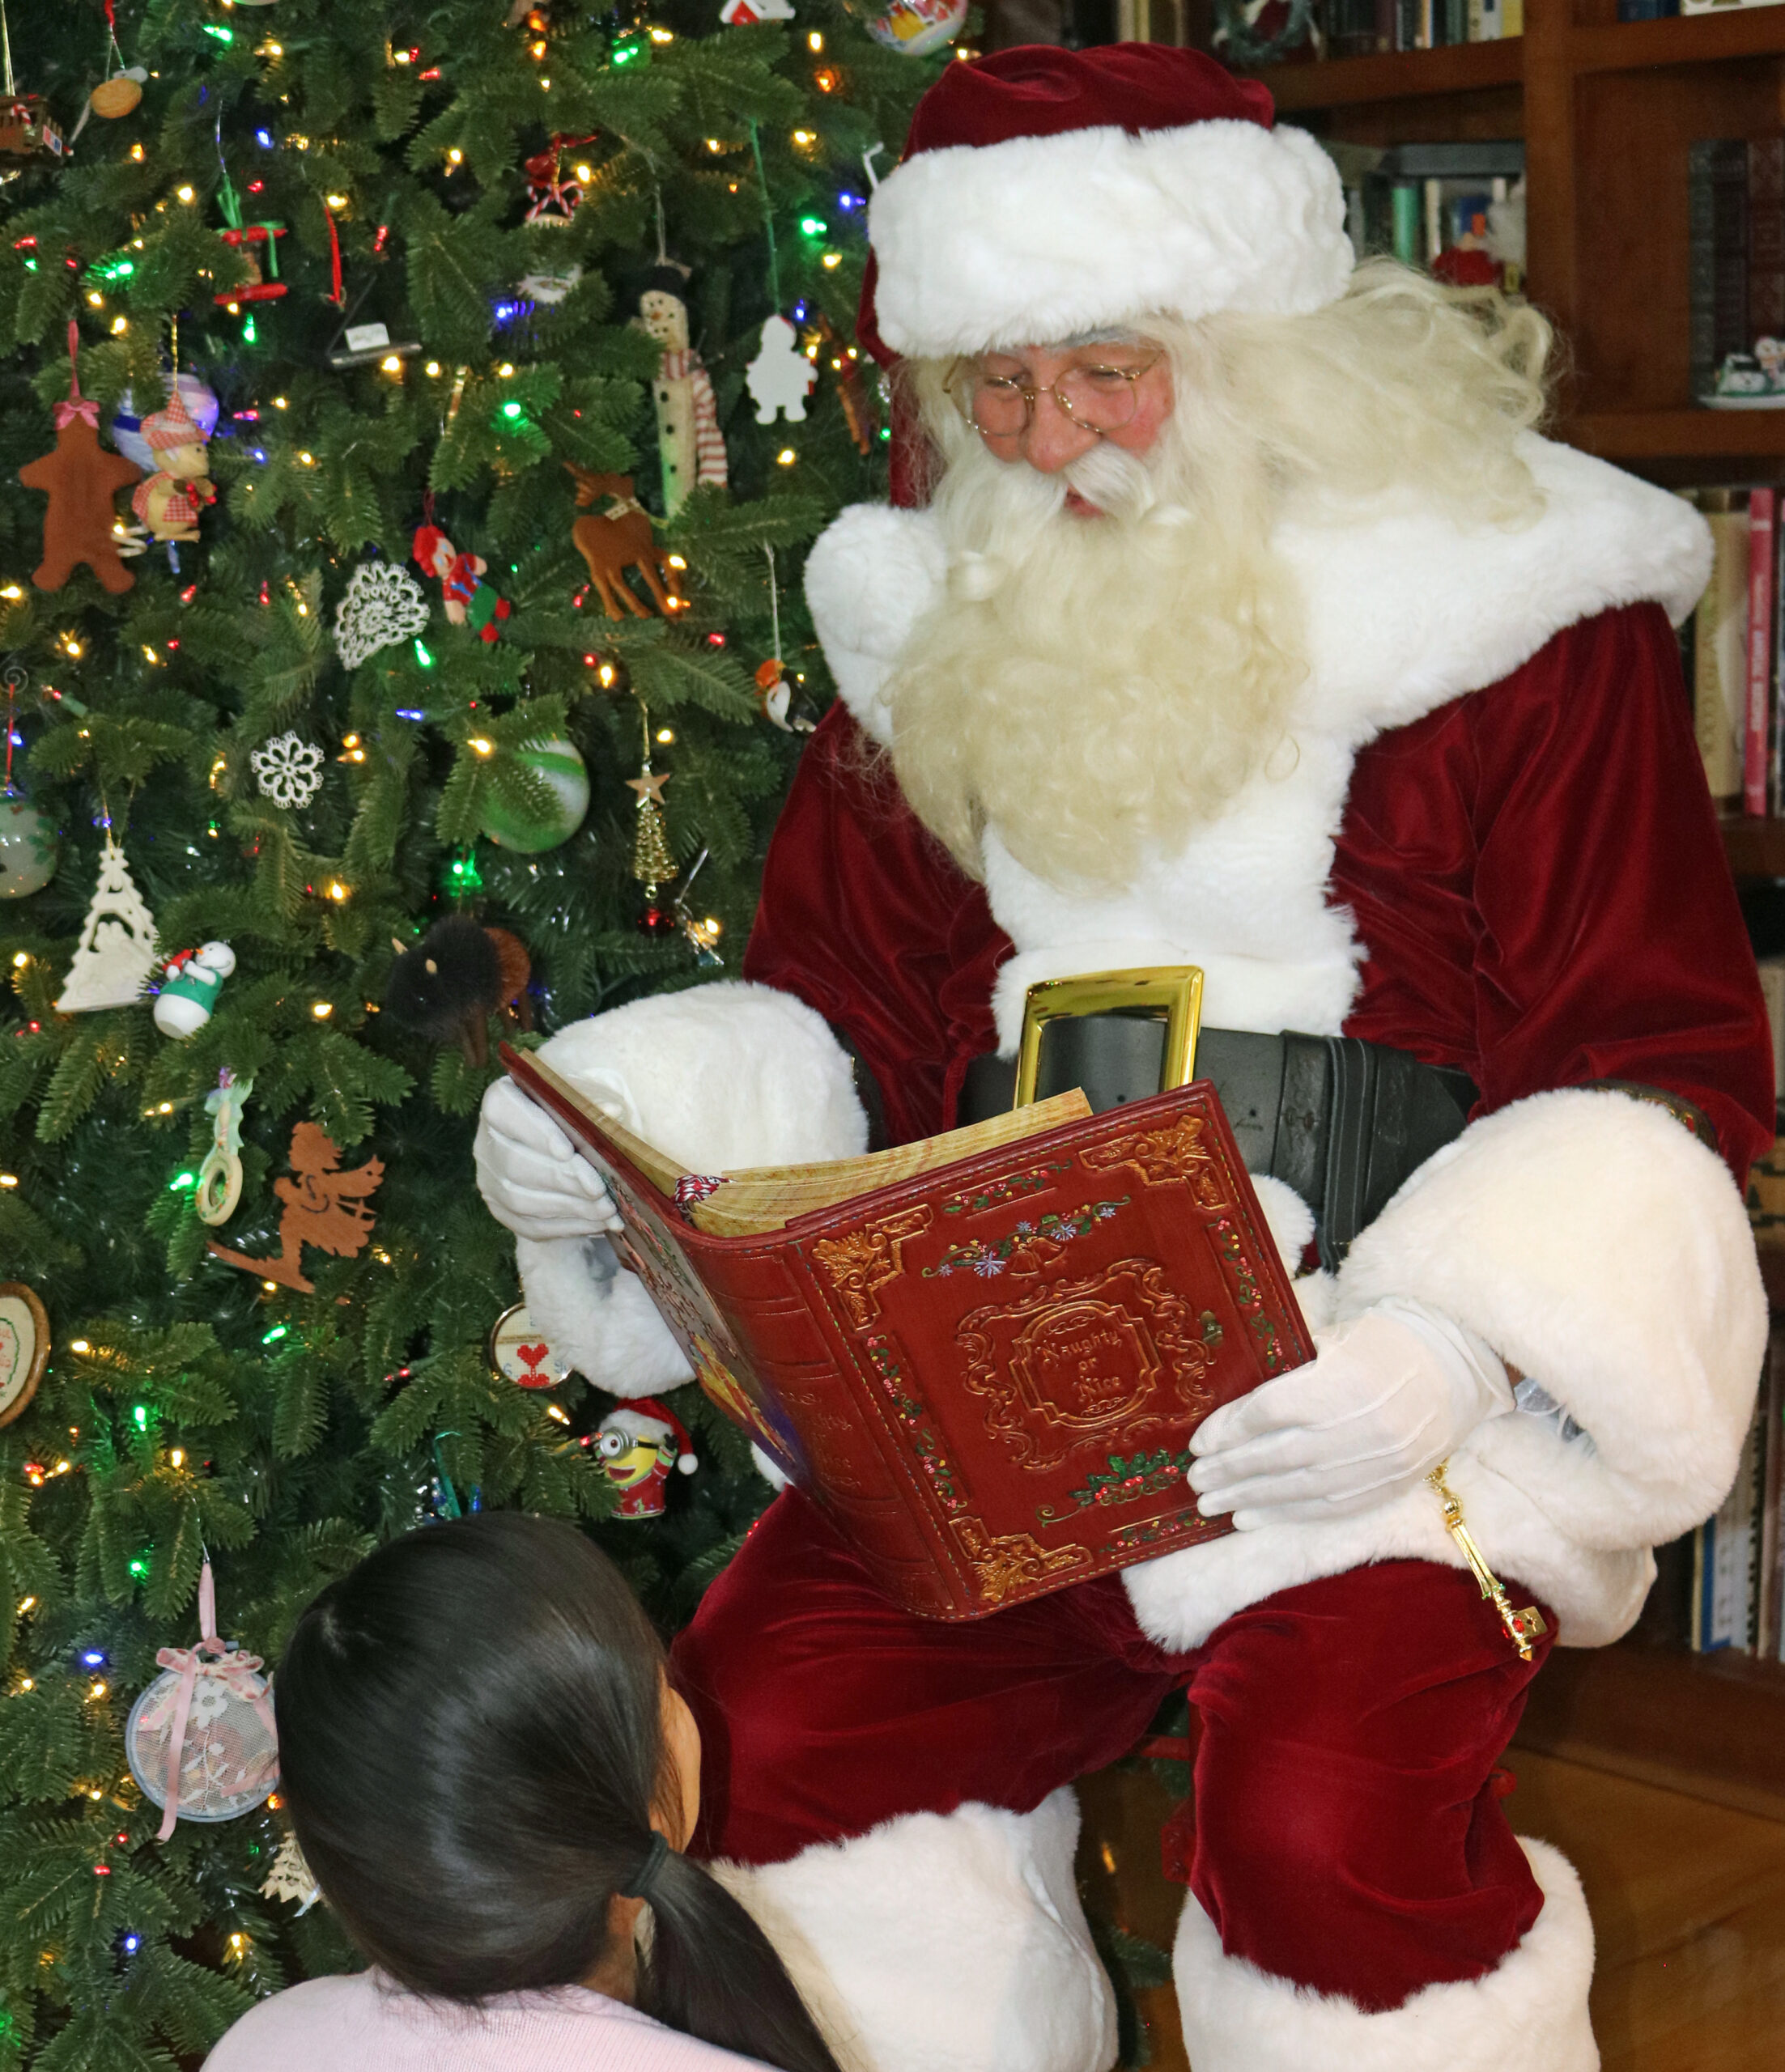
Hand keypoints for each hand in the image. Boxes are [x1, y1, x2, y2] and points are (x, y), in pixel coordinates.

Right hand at [473, 1078, 620, 1240]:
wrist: (572, 1157)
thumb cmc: (580, 1115)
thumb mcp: (590, 1095)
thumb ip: (596, 1096)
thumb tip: (610, 1111)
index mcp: (502, 1101)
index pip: (503, 1110)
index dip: (534, 1131)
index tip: (567, 1151)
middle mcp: (488, 1140)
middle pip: (515, 1162)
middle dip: (562, 1179)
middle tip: (599, 1189)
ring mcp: (491, 1179)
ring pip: (520, 1199)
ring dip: (568, 1206)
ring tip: (606, 1209)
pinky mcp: (503, 1211)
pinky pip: (530, 1225)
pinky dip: (568, 1226)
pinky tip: (597, 1223)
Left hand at [1186, 1297, 1514, 1528]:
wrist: (1456, 1366)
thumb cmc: (1384, 1343)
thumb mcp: (1333, 1341)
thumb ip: (1288, 1372)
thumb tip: (1233, 1409)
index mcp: (1341, 1383)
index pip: (1269, 1412)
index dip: (1228, 1430)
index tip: (1198, 1442)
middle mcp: (1357, 1429)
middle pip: (1276, 1456)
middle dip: (1229, 1471)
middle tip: (1194, 1480)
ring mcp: (1375, 1464)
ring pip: (1298, 1489)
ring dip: (1247, 1499)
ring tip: (1210, 1504)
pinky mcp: (1388, 1487)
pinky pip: (1327, 1509)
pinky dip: (1284, 1515)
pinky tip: (1250, 1518)